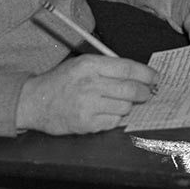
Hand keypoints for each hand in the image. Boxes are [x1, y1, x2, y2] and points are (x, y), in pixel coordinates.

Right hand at [15, 55, 156, 134]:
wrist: (34, 101)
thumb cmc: (61, 81)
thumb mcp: (82, 64)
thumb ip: (108, 66)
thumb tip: (139, 74)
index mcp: (90, 65)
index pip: (128, 68)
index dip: (146, 74)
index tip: (156, 77)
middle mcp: (89, 84)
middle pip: (130, 89)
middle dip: (144, 92)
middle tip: (147, 93)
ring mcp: (87, 106)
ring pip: (125, 107)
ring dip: (128, 106)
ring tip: (119, 102)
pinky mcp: (85, 124)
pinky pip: (113, 122)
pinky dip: (115, 118)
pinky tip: (107, 112)